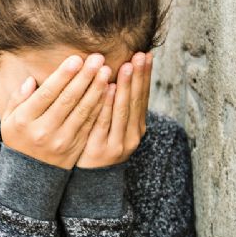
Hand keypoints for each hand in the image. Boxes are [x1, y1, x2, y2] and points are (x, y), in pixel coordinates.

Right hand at [1, 54, 111, 169]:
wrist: (29, 173)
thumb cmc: (19, 138)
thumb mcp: (9, 118)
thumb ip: (18, 98)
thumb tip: (31, 80)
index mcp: (25, 120)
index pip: (47, 93)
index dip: (63, 76)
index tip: (76, 59)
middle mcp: (44, 131)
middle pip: (68, 100)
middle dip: (84, 77)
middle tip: (97, 59)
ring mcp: (61, 140)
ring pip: (82, 111)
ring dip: (96, 89)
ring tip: (106, 71)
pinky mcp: (75, 147)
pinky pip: (90, 124)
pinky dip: (100, 107)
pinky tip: (108, 92)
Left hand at [76, 52, 151, 167]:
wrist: (89, 182)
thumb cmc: (98, 146)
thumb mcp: (112, 127)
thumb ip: (116, 104)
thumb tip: (119, 72)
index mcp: (136, 127)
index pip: (142, 96)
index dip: (145, 76)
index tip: (146, 54)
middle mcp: (132, 135)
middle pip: (136, 101)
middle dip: (138, 77)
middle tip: (139, 55)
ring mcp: (118, 144)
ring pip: (123, 110)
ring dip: (125, 87)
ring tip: (127, 66)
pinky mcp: (101, 150)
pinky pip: (104, 122)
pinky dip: (108, 105)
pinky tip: (108, 89)